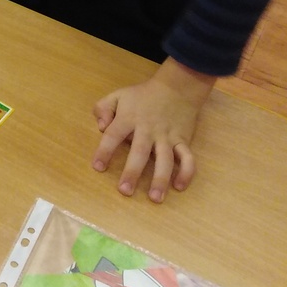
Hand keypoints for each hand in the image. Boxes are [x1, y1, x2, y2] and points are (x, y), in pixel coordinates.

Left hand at [92, 58, 216, 202]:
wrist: (176, 88)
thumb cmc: (142, 96)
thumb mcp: (117, 96)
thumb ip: (103, 108)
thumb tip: (100, 126)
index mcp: (129, 118)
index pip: (113, 135)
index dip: (105, 151)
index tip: (98, 167)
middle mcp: (148, 129)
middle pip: (140, 152)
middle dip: (132, 172)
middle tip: (124, 191)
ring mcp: (167, 136)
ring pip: (165, 160)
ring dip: (161, 179)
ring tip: (155, 198)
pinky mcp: (183, 140)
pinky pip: (188, 158)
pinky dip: (186, 172)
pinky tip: (179, 186)